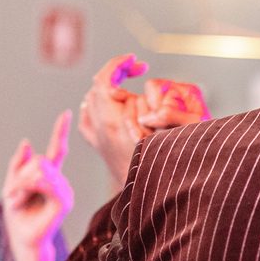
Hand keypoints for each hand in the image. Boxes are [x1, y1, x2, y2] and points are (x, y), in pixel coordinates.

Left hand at [4, 112, 74, 255]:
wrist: (22, 239)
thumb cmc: (18, 215)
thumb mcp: (12, 185)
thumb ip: (18, 165)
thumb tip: (26, 142)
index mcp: (49, 176)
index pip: (57, 149)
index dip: (60, 131)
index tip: (67, 114)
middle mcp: (60, 182)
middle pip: (40, 160)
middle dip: (20, 174)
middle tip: (10, 193)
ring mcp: (64, 191)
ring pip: (41, 170)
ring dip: (20, 183)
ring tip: (14, 199)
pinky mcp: (63, 202)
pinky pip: (45, 183)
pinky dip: (27, 188)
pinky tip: (20, 199)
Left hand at [78, 55, 207, 187]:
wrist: (151, 199)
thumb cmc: (168, 168)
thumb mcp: (172, 135)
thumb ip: (165, 111)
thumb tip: (152, 100)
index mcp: (112, 122)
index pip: (103, 80)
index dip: (118, 64)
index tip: (137, 61)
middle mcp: (99, 129)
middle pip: (96, 88)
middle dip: (117, 75)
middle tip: (139, 72)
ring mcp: (96, 138)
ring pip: (91, 101)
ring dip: (108, 90)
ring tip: (131, 91)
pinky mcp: (99, 147)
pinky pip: (87, 119)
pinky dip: (95, 107)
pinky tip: (110, 107)